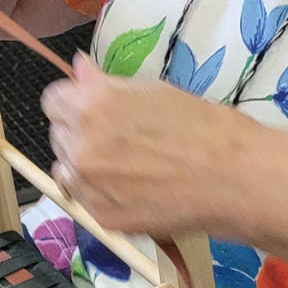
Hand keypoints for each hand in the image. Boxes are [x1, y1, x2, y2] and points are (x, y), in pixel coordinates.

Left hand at [42, 54, 254, 236]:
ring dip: (84, 163)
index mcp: (91, 104)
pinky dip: (99, 192)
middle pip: (57, 133)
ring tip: (125, 163)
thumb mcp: (153, 91)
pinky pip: (83, 199)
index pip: (53, 99)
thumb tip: (78, 69)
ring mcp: (88, 186)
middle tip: (116, 136)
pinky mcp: (102, 218)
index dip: (73, 100)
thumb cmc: (203, 126)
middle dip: (78, 130)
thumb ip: (105, 85)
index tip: (90, 106)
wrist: (234, 179)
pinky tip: (131, 186)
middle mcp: (80, 145)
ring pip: (66, 168)